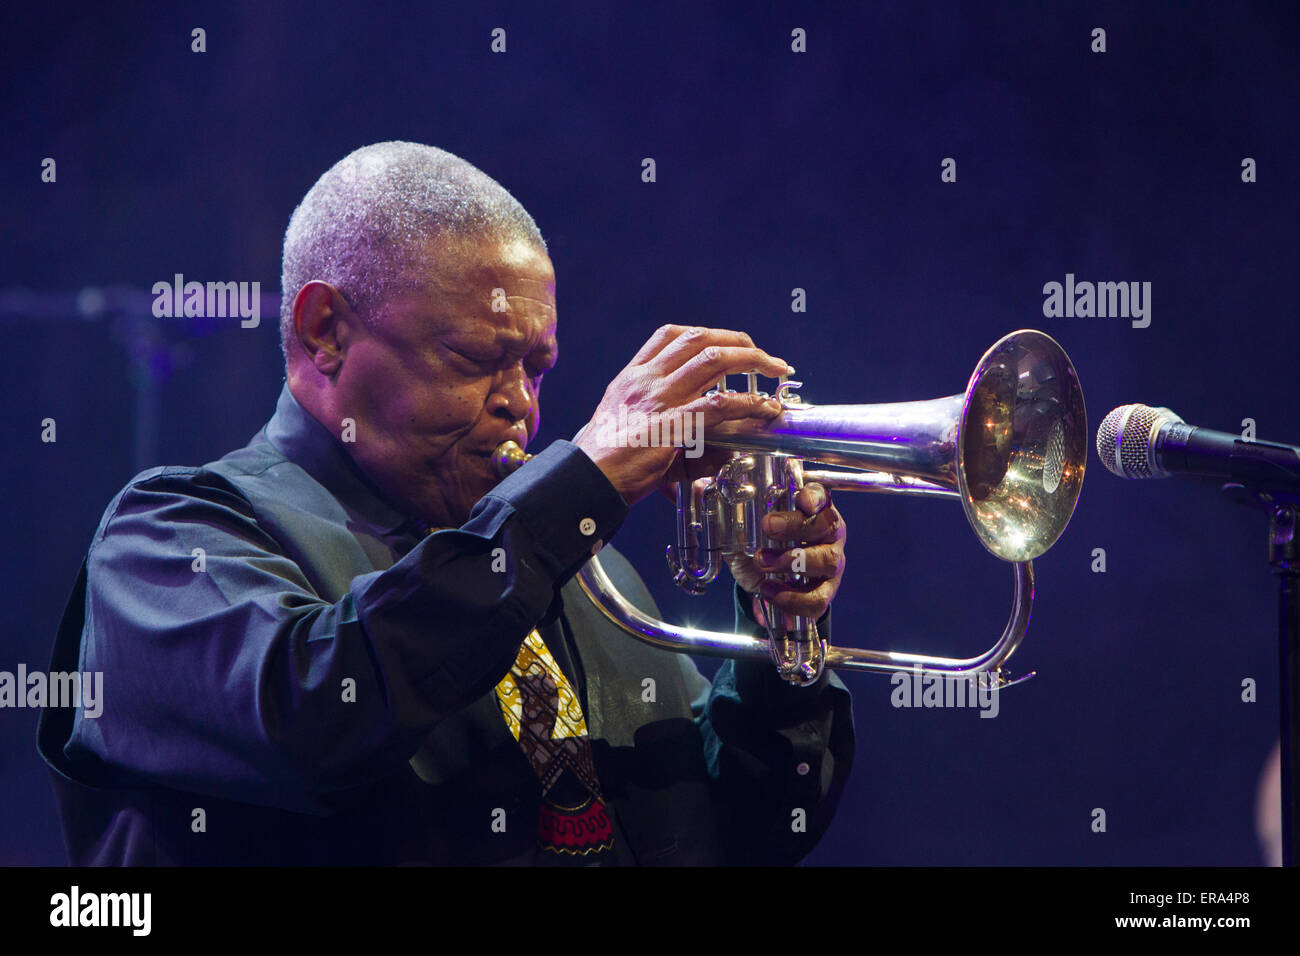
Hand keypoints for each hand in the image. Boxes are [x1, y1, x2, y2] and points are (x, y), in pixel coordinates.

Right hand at [574, 325, 790, 505]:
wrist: (585, 481)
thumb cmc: (605, 462)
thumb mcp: (634, 431)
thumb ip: (674, 428)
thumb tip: (723, 443)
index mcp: (632, 377)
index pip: (670, 335)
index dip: (706, 334)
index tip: (728, 343)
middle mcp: (646, 380)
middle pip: (699, 339)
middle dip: (738, 342)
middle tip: (763, 356)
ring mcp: (659, 399)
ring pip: (714, 360)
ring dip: (752, 361)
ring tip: (774, 370)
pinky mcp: (673, 425)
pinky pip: (719, 404)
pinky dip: (748, 403)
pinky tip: (763, 408)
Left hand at [725, 481, 846, 626]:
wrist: (766, 576)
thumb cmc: (761, 540)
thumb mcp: (743, 521)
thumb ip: (728, 503)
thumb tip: (701, 486)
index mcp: (811, 507)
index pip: (822, 495)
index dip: (814, 496)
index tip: (800, 499)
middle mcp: (827, 532)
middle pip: (826, 525)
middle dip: (795, 526)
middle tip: (767, 526)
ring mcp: (830, 561)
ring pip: (828, 561)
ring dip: (793, 561)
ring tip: (762, 562)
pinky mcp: (825, 590)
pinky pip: (818, 599)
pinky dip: (793, 598)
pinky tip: (769, 590)